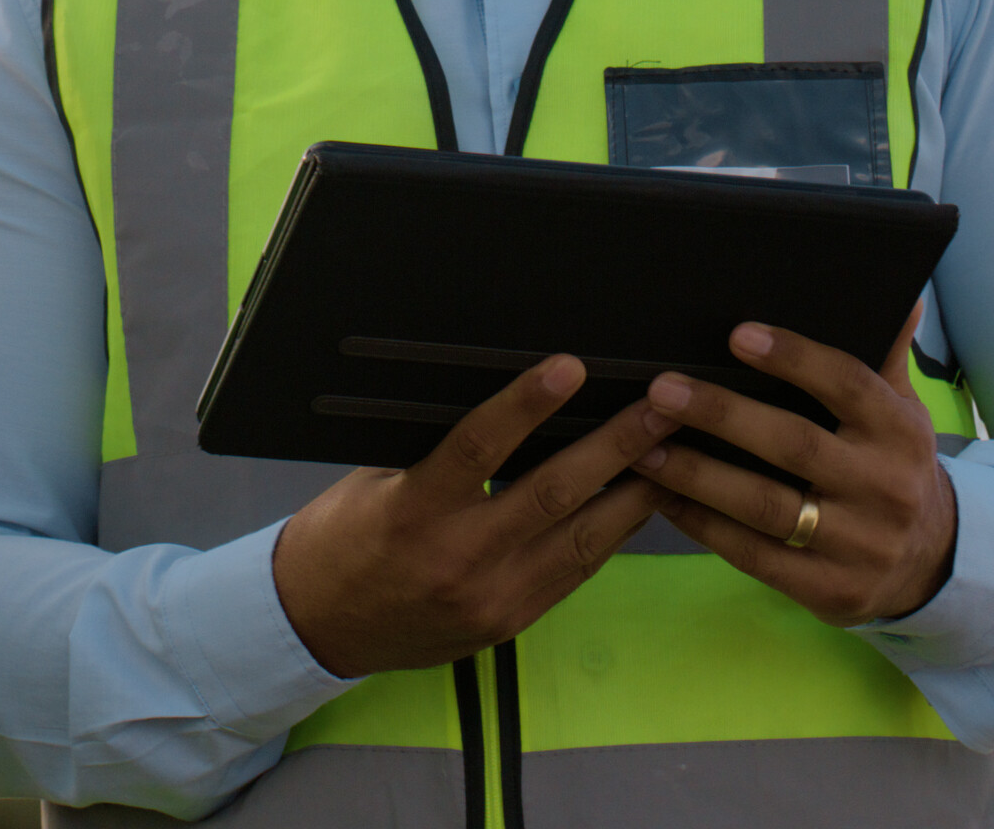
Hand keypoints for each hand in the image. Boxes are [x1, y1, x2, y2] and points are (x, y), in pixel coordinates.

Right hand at [269, 354, 676, 676]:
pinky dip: (608, 535)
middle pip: (553, 494)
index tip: (570, 368)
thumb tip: (509, 410)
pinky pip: (573, 572)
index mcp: (414, 512)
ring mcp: (492, 598)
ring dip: (633, 493)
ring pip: (581, 540)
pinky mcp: (511, 623)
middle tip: (661, 408)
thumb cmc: (342, 540)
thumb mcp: (377, 482)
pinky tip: (636, 504)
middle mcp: (458, 559)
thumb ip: (440, 455)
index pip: (480, 448)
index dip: (527, 404)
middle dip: (616, 447)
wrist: (320, 625)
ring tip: (673, 453)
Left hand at [629, 308, 958, 625]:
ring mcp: (860, 545)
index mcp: (902, 432)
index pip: (848, 385)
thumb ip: (885, 357)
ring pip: (766, 507)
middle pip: (795, 445)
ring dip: (696, 476)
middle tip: (660, 390)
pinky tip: (663, 498)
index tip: (737, 334)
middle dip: (722, 416)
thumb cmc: (891, 465)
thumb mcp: (901, 413)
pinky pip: (755, 556)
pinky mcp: (832, 590)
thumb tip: (900, 296)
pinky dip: (703, 526)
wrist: (930, 562)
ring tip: (641, 449)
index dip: (795, 359)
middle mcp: (886, 487)